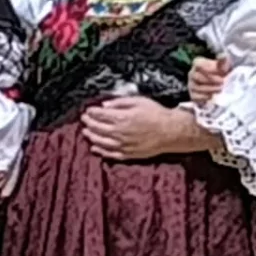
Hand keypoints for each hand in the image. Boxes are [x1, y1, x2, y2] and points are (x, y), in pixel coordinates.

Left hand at [81, 96, 203, 161]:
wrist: (171, 132)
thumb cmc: (157, 114)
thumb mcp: (139, 101)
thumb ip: (120, 103)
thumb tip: (105, 105)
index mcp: (122, 118)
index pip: (100, 115)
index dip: (91, 112)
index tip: (87, 110)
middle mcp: (120, 133)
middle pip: (98, 128)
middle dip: (89, 123)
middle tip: (84, 119)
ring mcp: (123, 145)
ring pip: (101, 142)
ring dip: (91, 136)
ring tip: (85, 132)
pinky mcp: (128, 154)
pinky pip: (110, 154)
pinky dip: (101, 151)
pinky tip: (95, 148)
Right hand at [187, 57, 231, 105]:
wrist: (220, 86)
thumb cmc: (222, 73)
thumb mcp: (224, 66)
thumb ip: (223, 62)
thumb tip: (223, 56)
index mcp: (198, 63)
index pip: (199, 65)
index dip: (210, 69)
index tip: (222, 72)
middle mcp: (192, 73)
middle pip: (198, 77)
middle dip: (212, 80)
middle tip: (223, 82)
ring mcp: (191, 85)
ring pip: (197, 87)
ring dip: (210, 89)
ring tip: (220, 89)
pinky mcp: (193, 95)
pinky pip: (196, 97)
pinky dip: (205, 97)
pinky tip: (213, 96)